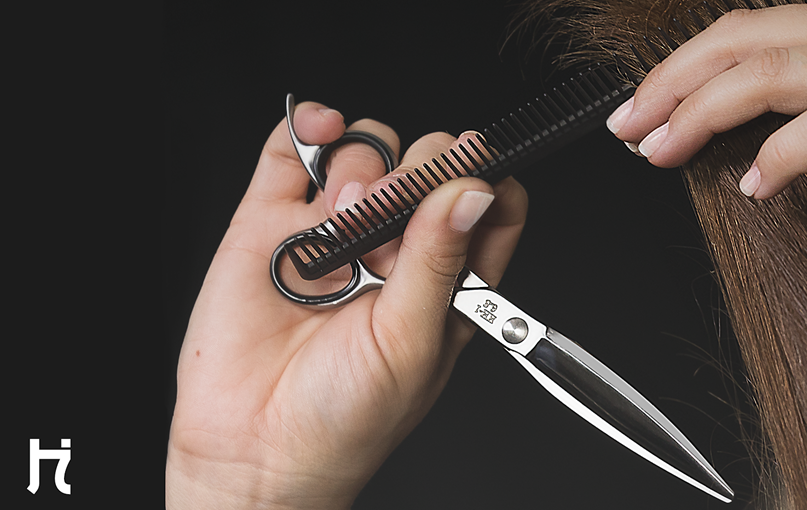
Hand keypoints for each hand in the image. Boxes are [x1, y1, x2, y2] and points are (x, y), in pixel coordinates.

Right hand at [166, 101, 527, 508]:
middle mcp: (394, 249)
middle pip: (427, 165)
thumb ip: (439, 261)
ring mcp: (333, 231)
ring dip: (362, 164)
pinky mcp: (272, 222)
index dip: (484, 174)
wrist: (253, 450)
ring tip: (342, 220)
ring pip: (367, 149)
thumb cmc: (345, 421)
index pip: (485, 204)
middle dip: (417, 171)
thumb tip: (472, 192)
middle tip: (394, 213)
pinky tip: (321, 133)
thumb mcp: (410, 344)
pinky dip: (310, 127)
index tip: (476, 162)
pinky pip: (293, 149)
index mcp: (444, 280)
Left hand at [606, 0, 806, 210]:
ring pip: (770, 75)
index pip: (744, 27)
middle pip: (741, 43)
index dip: (680, 65)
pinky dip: (781, 155)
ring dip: (701, 115)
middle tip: (629, 127)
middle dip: (671, 85)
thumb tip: (739, 108)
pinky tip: (755, 186)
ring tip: (663, 152)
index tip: (640, 103)